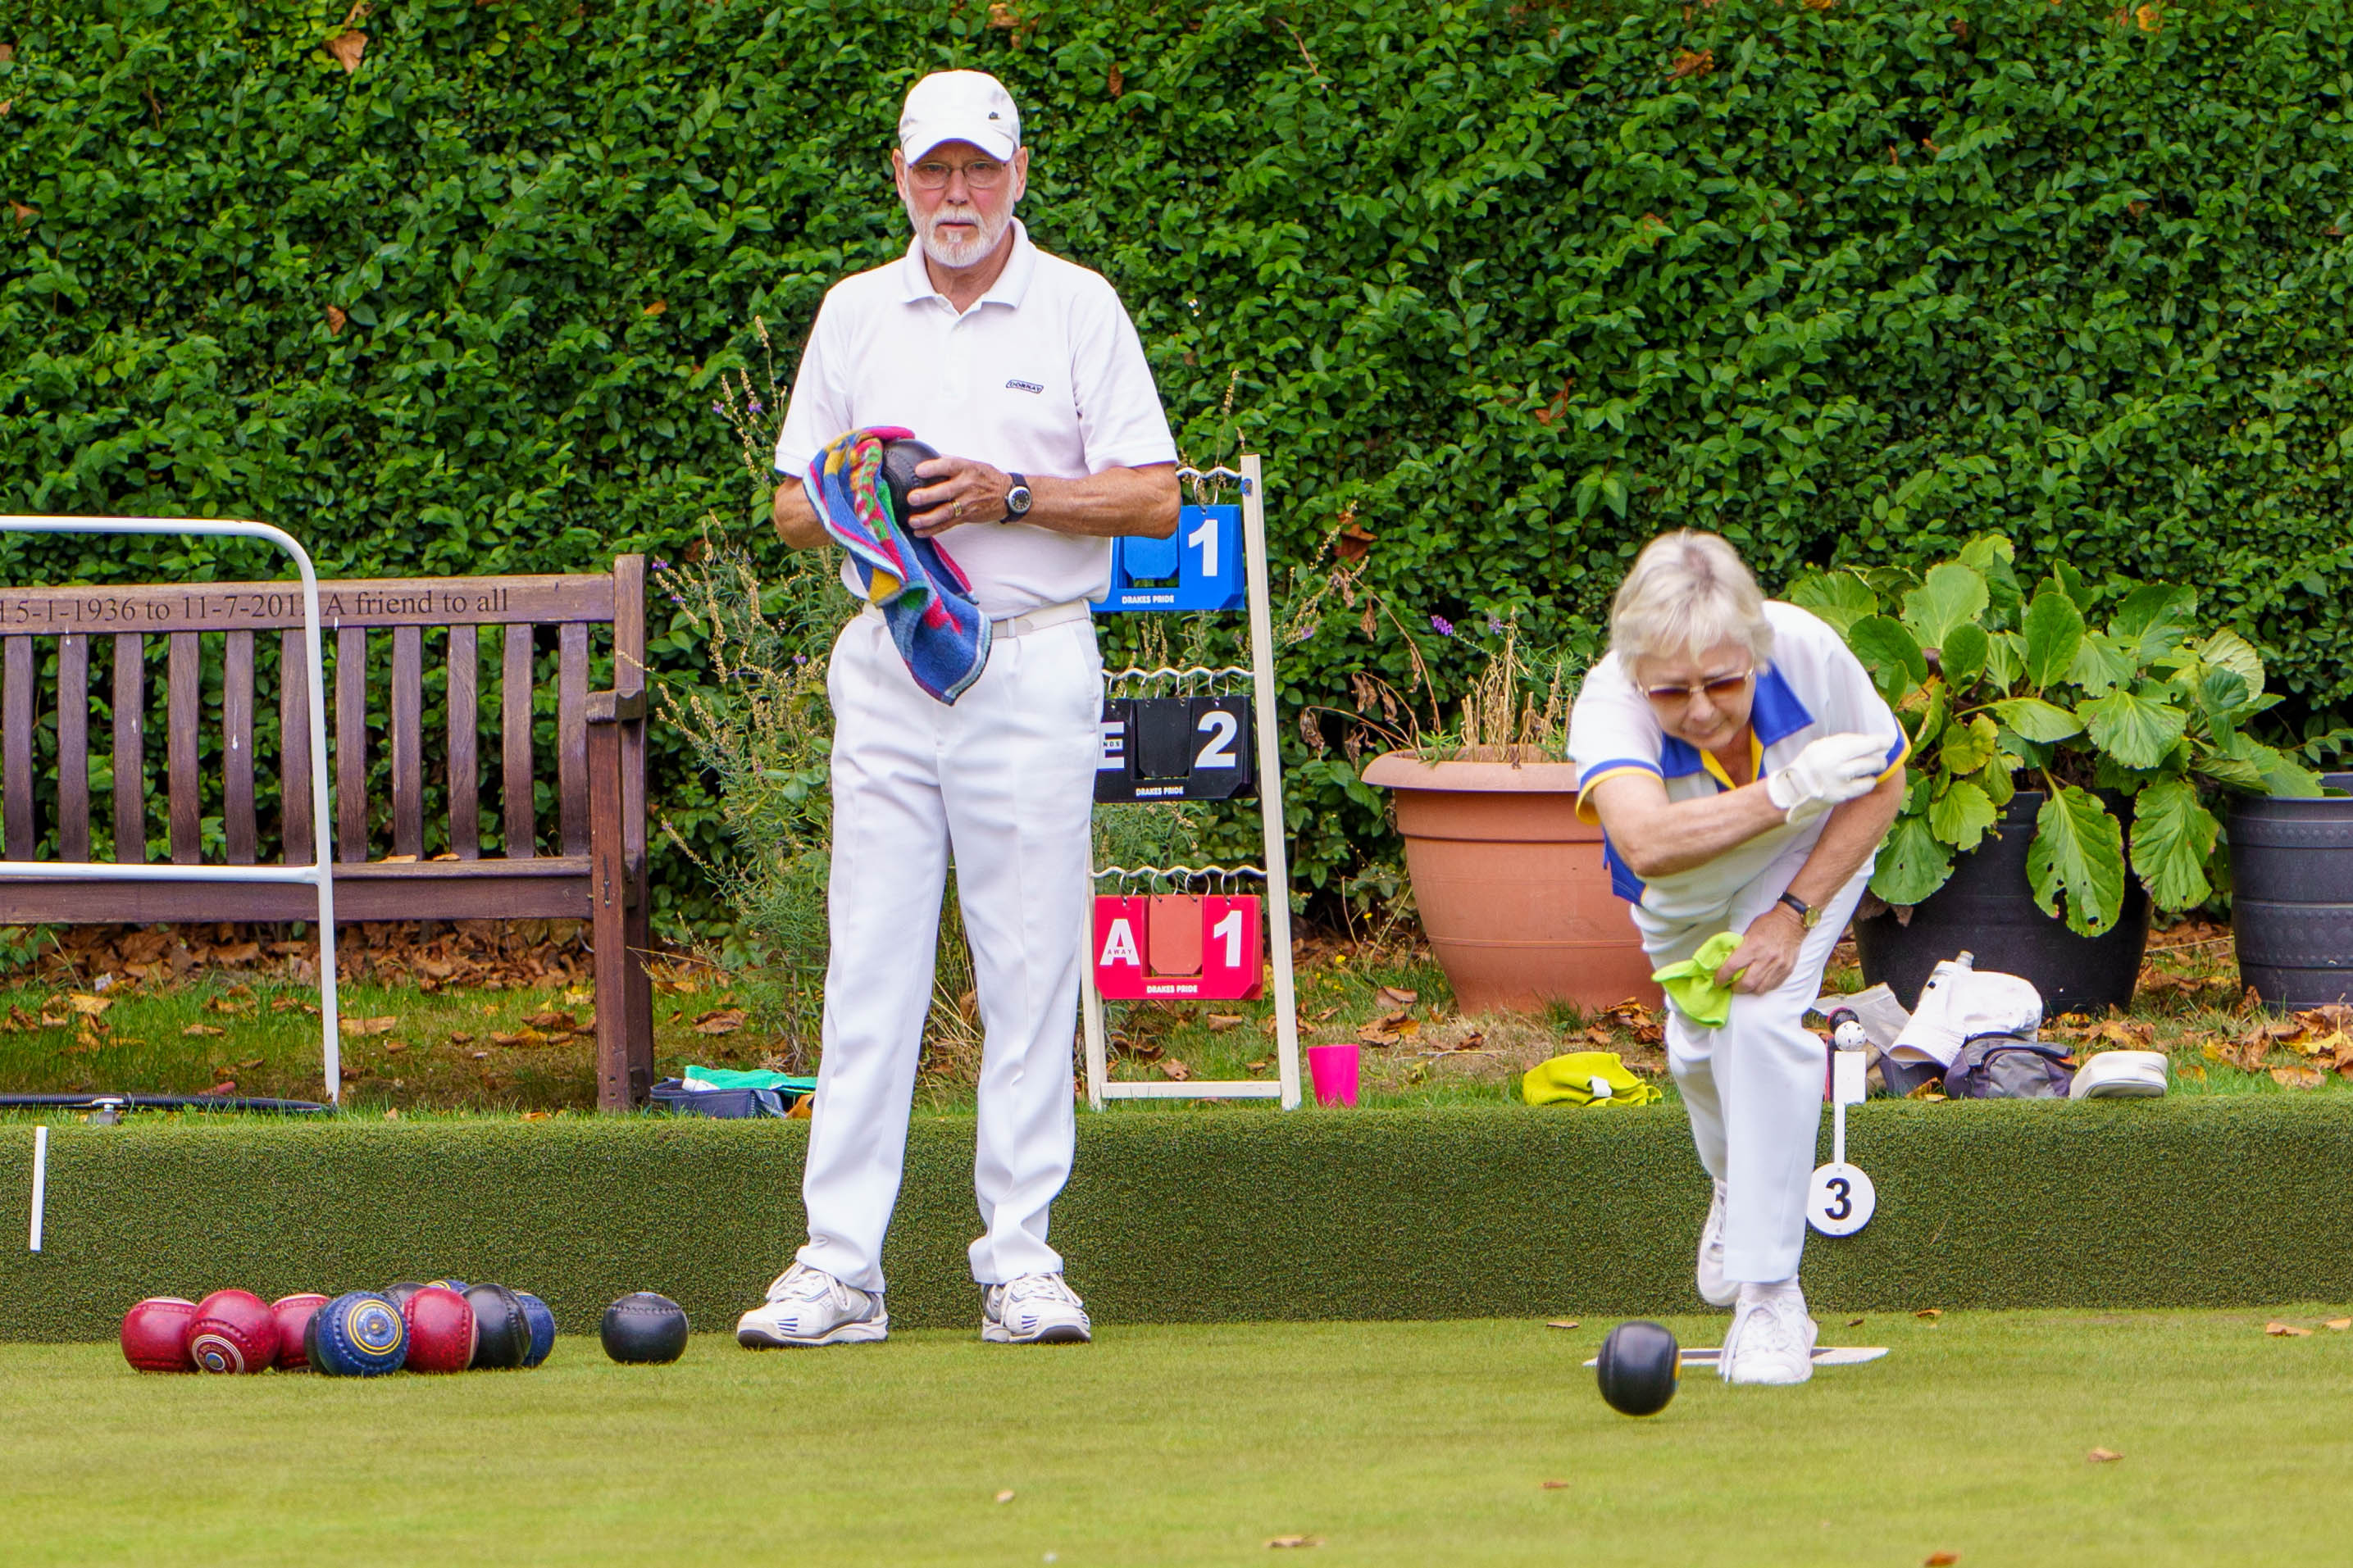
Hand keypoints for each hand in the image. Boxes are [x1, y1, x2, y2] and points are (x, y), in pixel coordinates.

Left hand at [904, 454, 1012, 536]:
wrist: (1007, 495)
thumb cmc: (985, 477)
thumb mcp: (970, 463)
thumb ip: (948, 460)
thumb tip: (924, 455)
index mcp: (966, 468)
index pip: (949, 466)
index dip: (934, 468)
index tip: (919, 470)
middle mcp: (966, 486)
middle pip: (946, 491)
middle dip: (928, 496)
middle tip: (912, 498)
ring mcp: (967, 503)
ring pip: (946, 512)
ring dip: (928, 518)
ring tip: (913, 521)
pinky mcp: (966, 517)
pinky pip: (948, 525)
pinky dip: (933, 530)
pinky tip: (919, 532)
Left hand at [1719, 905, 1804, 993]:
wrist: (1792, 922)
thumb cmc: (1768, 924)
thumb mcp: (1749, 931)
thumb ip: (1740, 948)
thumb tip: (1727, 962)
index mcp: (1753, 946)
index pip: (1732, 966)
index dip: (1722, 976)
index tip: (1718, 980)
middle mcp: (1766, 958)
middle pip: (1747, 983)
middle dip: (1736, 988)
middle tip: (1731, 986)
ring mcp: (1778, 966)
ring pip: (1760, 989)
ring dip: (1749, 990)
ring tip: (1745, 985)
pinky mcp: (1787, 970)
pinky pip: (1772, 986)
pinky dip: (1763, 987)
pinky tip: (1758, 982)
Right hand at [1766, 732, 1887, 827]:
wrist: (1794, 790)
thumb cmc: (1810, 763)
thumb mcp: (1820, 746)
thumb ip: (1843, 742)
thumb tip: (1871, 740)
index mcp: (1829, 750)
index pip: (1863, 744)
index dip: (1880, 741)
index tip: (1889, 740)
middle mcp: (1835, 766)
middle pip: (1871, 757)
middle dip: (1880, 756)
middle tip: (1880, 755)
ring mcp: (1839, 782)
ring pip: (1870, 770)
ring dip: (1877, 766)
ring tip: (1874, 765)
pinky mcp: (1843, 795)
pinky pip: (1866, 785)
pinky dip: (1869, 781)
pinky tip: (1864, 779)